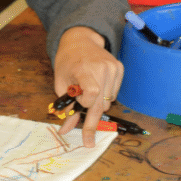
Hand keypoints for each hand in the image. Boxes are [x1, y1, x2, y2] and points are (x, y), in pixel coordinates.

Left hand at [54, 26, 123, 147]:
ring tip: (86, 94)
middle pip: (101, 103)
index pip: (92, 93)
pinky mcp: (120, 68)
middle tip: (88, 140)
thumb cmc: (67, 62)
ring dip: (97, 105)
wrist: (80, 40)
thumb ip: (66, 105)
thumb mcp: (60, 82)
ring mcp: (113, 68)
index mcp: (83, 69)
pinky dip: (104, 96)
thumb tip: (67, 129)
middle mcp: (101, 68)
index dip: (86, 105)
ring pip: (108, 101)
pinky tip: (96, 86)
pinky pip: (114, 94)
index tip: (80, 109)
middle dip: (93, 122)